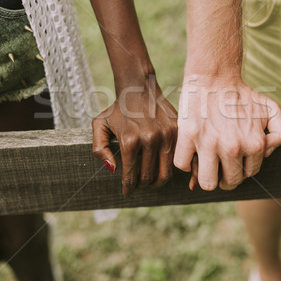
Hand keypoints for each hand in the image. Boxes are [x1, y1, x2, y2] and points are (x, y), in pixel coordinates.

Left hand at [92, 76, 177, 195]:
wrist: (139, 88)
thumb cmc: (118, 109)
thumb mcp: (99, 125)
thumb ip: (99, 149)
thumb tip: (114, 169)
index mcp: (130, 140)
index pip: (130, 176)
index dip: (128, 188)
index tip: (127, 192)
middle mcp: (149, 139)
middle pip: (149, 178)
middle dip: (142, 186)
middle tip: (139, 185)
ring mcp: (166, 135)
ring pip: (166, 173)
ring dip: (158, 182)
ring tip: (151, 181)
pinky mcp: (178, 132)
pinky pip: (181, 160)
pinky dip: (181, 173)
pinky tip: (178, 180)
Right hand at [174, 74, 280, 190]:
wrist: (214, 76)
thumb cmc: (241, 94)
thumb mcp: (270, 109)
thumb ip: (280, 131)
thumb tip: (269, 150)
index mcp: (254, 144)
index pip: (248, 173)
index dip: (241, 168)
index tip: (234, 160)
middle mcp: (233, 148)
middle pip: (229, 182)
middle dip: (225, 176)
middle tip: (220, 164)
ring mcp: (209, 144)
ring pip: (206, 183)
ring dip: (206, 176)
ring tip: (206, 164)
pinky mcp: (188, 137)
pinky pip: (183, 165)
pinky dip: (186, 161)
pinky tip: (191, 151)